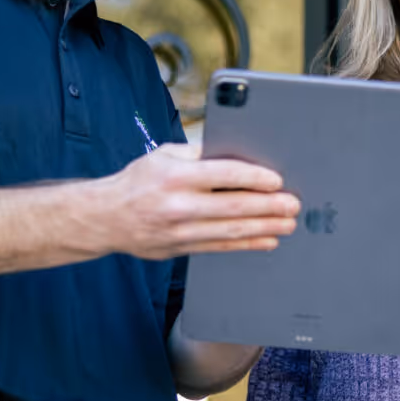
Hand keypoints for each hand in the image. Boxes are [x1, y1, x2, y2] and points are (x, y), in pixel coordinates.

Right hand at [89, 145, 299, 260]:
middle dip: (269, 206)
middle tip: (293, 204)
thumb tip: (236, 151)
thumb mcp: (164, 155)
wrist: (106, 218)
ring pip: (231, 231)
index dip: (254, 177)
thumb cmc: (138, 181)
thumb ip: (198, 153)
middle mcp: (178, 205)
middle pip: (233, 206)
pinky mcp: (181, 249)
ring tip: (288, 224)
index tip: (276, 180)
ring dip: (265, 228)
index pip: (223, 174)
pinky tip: (267, 240)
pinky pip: (221, 247)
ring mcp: (180, 231)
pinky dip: (247, 244)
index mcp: (175, 175)